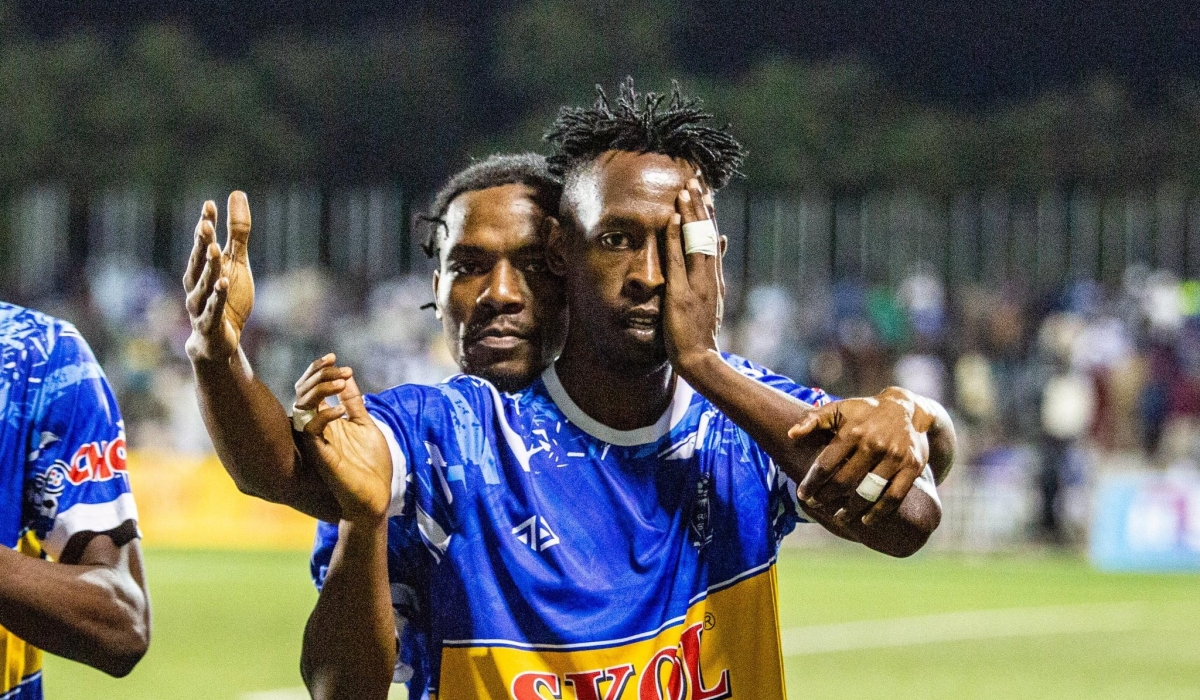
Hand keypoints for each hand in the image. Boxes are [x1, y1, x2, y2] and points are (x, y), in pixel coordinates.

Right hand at [183, 192, 254, 363]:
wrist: (220, 340)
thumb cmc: (227, 298)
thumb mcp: (236, 262)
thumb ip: (237, 233)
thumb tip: (237, 194)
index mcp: (201, 268)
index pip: (202, 243)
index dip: (205, 224)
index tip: (209, 205)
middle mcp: (195, 284)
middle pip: (197, 261)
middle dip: (201, 243)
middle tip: (206, 224)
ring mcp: (200, 305)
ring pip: (202, 284)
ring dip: (208, 267)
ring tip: (214, 249)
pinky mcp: (209, 324)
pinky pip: (213, 309)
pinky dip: (217, 296)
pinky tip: (223, 283)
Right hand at [293, 355, 391, 522]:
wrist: (375, 496)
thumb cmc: (370, 464)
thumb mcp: (364, 425)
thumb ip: (353, 402)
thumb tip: (347, 375)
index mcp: (324, 419)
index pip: (311, 388)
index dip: (318, 370)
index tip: (335, 357)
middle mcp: (315, 428)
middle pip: (302, 392)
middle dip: (319, 374)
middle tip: (341, 367)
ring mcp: (315, 440)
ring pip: (301, 406)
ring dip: (320, 389)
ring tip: (342, 381)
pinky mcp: (319, 454)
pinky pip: (309, 429)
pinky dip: (323, 415)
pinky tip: (340, 410)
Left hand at [662, 177, 726, 376]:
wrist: (700, 358)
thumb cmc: (700, 333)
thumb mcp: (712, 298)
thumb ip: (714, 269)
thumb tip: (721, 240)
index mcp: (715, 277)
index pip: (712, 238)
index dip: (708, 213)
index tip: (705, 191)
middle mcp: (709, 276)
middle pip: (707, 233)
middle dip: (701, 205)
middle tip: (696, 178)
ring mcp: (697, 284)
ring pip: (695, 241)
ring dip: (689, 214)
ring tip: (685, 189)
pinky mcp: (682, 293)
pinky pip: (678, 260)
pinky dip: (675, 238)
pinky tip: (670, 218)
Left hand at [788, 387, 935, 527]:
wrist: (907, 409)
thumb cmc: (864, 412)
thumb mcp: (839, 409)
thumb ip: (813, 419)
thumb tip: (791, 434)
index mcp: (852, 431)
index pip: (826, 464)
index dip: (812, 483)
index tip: (802, 495)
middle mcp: (874, 444)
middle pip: (845, 481)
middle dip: (827, 497)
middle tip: (816, 506)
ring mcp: (894, 456)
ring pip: (868, 491)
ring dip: (851, 509)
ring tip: (839, 518)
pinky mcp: (912, 467)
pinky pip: (894, 496)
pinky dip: (879, 512)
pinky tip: (866, 520)